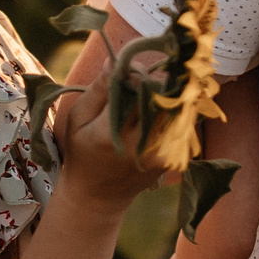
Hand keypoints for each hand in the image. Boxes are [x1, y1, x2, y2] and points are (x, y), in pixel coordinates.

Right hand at [52, 62, 179, 215]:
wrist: (97, 197)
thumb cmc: (81, 153)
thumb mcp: (77, 119)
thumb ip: (98, 89)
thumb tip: (115, 60)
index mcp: (110, 134)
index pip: (136, 86)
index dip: (134, 72)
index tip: (126, 71)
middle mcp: (140, 145)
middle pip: (161, 95)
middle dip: (152, 81)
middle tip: (139, 80)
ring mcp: (160, 154)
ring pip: (176, 107)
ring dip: (165, 95)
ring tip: (149, 93)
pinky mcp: (172, 158)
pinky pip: (180, 122)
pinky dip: (171, 111)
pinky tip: (157, 111)